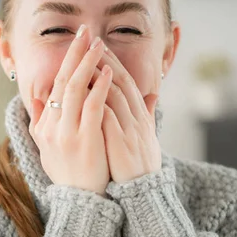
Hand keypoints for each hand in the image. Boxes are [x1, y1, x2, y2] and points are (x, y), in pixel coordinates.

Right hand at [29, 29, 112, 195]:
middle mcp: (52, 127)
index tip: (77, 43)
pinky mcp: (84, 140)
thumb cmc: (70, 175)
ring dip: (87, 64)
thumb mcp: (47, 149)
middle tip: (85, 31)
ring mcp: (67, 133)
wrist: (81, 203)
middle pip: (63, 82)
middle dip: (74, 54)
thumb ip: (41, 122)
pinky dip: (99, 87)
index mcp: (45, 127)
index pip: (56, 87)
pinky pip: (92, 107)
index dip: (67, 63)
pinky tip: (107, 72)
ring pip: (75, 90)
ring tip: (97, 44)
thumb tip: (38, 97)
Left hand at [91, 49, 161, 183]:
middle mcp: (138, 119)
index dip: (112, 62)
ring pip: (114, 95)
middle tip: (89, 42)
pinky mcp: (121, 143)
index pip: (126, 82)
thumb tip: (153, 96)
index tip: (98, 47)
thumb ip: (148, 115)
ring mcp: (131, 130)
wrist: (145, 193)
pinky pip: (108, 117)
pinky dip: (97, 102)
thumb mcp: (147, 137)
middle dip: (105, 61)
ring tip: (83, 60)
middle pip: (121, 82)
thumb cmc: (142, 166)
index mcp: (142, 116)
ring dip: (99, 76)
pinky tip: (84, 92)